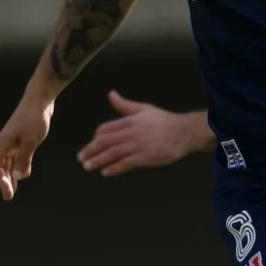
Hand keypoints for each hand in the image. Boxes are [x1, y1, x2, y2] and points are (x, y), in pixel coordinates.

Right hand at [0, 92, 54, 200]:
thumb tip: (18, 176)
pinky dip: (19, 164)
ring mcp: (14, 139)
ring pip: (9, 160)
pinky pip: (18, 154)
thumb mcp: (31, 141)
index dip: (0, 181)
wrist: (40, 99)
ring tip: (15, 187)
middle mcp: (5, 142)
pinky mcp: (22, 136)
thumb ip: (24, 159)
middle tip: (9, 196)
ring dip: (12, 173)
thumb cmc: (35, 119)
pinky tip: (25, 173)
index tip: (8, 193)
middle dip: (4, 181)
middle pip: (1, 165)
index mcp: (3, 143)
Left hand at [77, 91, 198, 176]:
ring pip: (112, 153)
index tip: (91, 144)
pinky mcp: (145, 157)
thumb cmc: (164, 121)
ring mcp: (138, 145)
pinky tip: (106, 172)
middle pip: (104, 142)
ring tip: (88, 166)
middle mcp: (131, 132)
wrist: (184, 132)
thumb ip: (125, 104)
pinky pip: (125, 163)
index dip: (95, 137)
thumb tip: (110, 94)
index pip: (105, 129)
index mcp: (130, 120)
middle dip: (90, 150)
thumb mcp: (144, 108)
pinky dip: (114, 168)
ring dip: (98, 160)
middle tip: (81, 159)